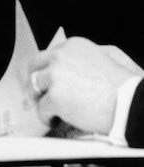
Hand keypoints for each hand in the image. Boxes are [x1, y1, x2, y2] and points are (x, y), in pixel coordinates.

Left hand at [28, 37, 142, 134]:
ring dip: (40, 98)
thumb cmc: (127, 84)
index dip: (47, 70)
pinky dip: (47, 117)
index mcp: (72, 46)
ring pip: (34, 87)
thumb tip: (74, 59)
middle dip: (36, 81)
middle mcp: (59, 56)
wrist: (132, 104)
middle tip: (41, 94)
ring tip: (51, 109)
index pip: (48, 55)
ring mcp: (54, 76)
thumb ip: (89, 53)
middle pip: (34, 67)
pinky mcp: (54, 97)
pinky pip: (41, 109)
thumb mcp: (112, 55)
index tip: (48, 81)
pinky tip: (56, 120)